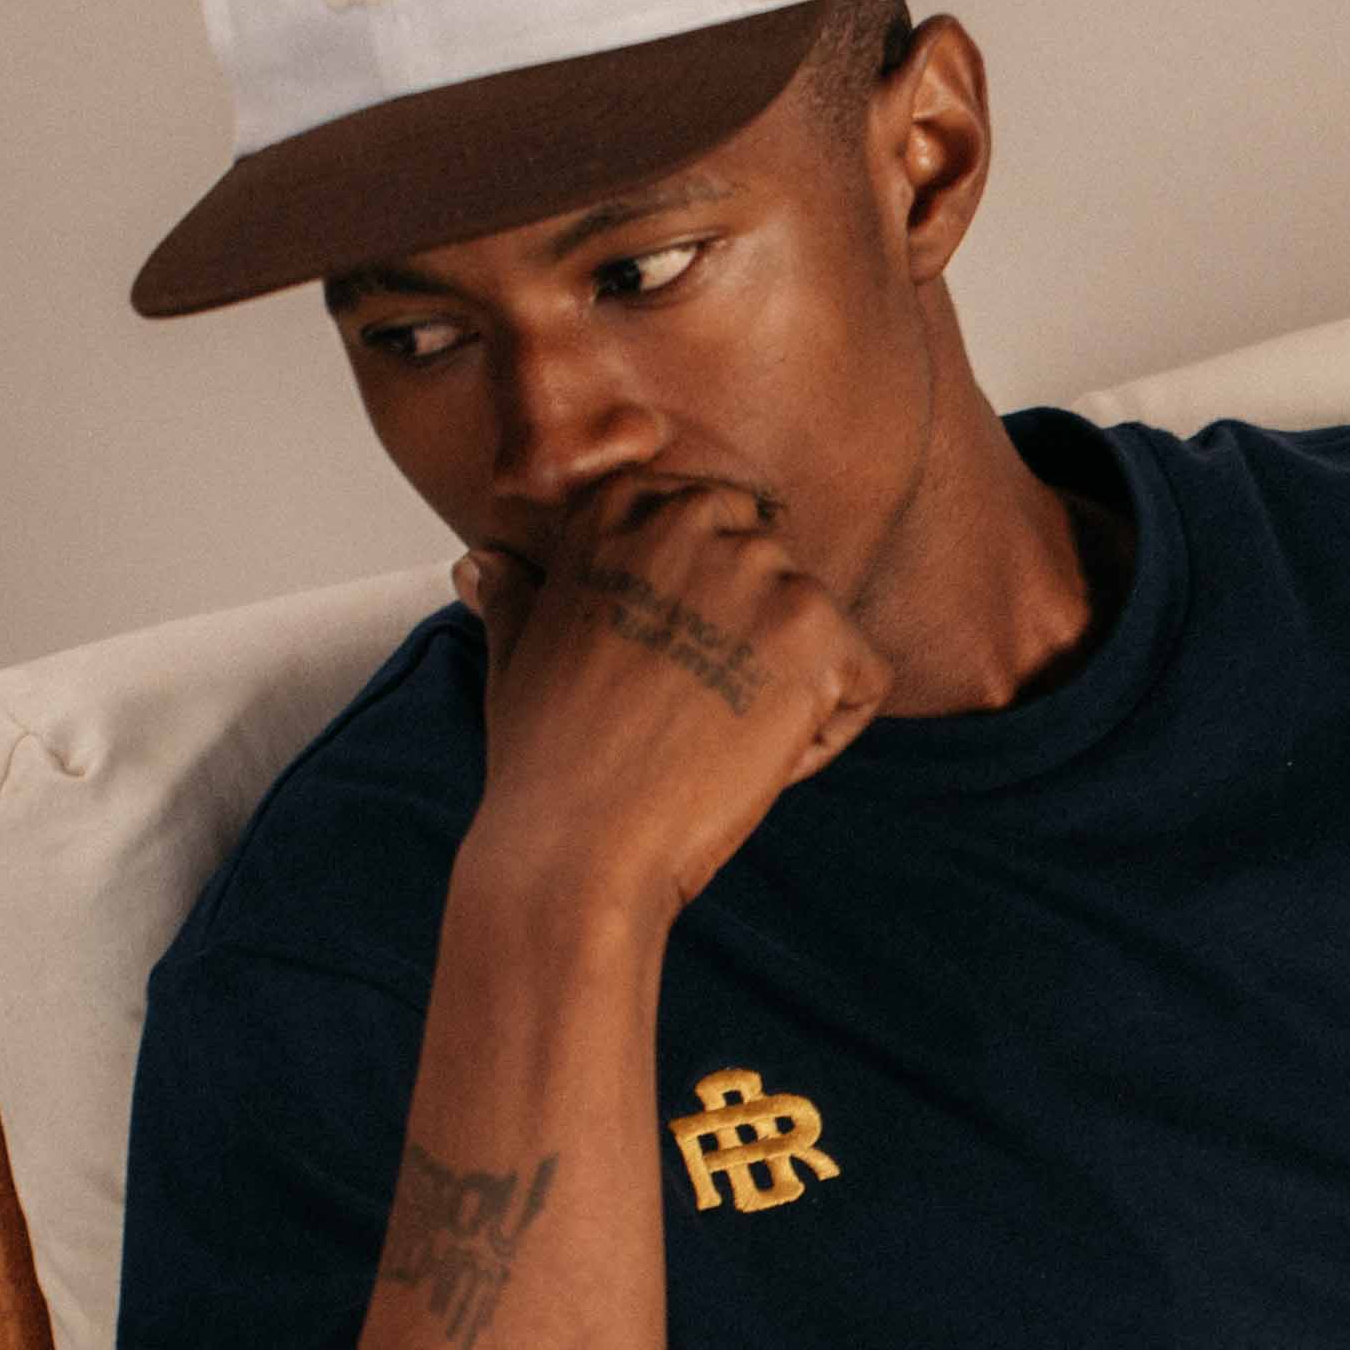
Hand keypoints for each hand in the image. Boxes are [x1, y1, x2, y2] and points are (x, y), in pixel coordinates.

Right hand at [452, 472, 890, 923]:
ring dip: (790, 693)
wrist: (576, 842)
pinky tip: (754, 762)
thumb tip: (483, 563)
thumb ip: (518, 593)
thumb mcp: (515, 652)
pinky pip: (866, 681)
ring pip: (822, 629)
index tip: (655, 673)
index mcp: (622, 506)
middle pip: (776, 572)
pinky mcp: (819, 636)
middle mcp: (694, 519)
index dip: (703, 610)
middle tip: (688, 716)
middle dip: (755, 644)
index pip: (716, 524)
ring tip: (713, 742)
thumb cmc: (545, 759)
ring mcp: (762, 573)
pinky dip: (827, 736)